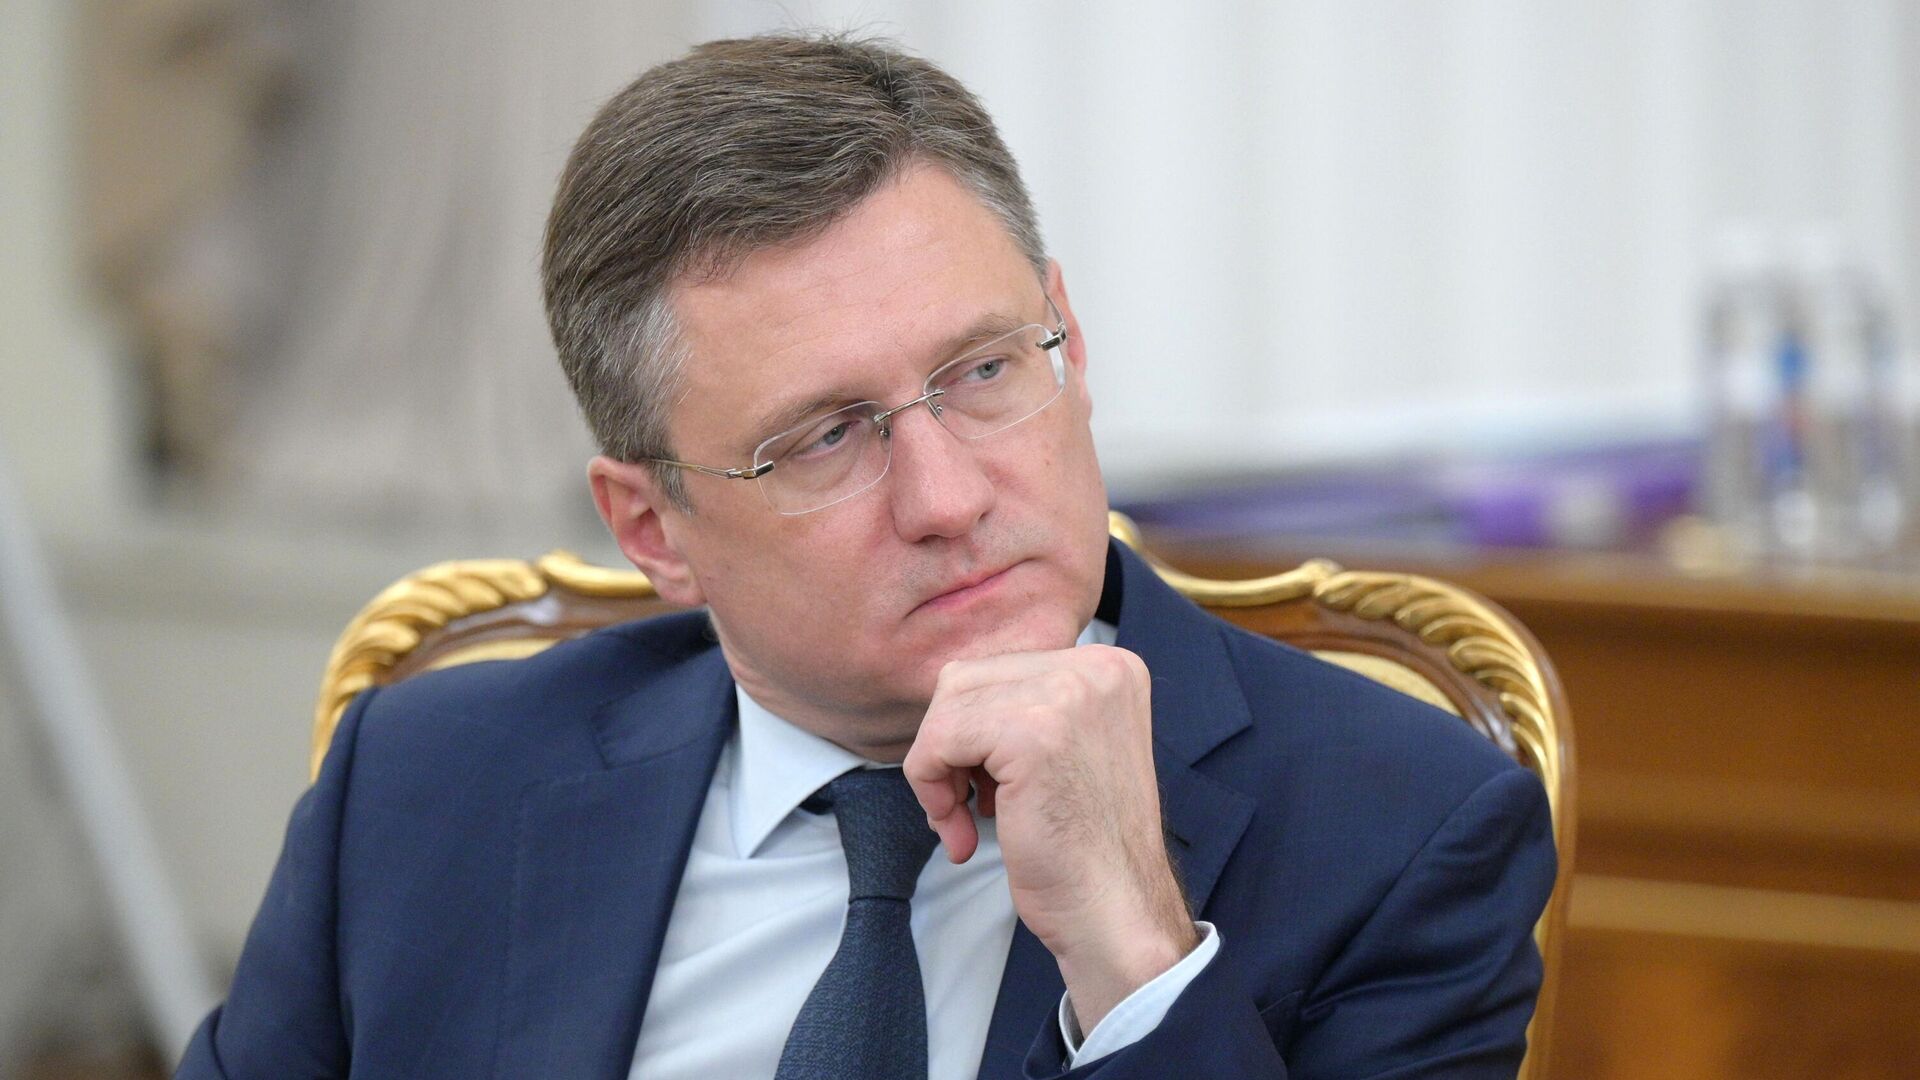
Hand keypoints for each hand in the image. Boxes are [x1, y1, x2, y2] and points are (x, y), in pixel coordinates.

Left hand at [902, 645, 1198, 1031]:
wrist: (1117, 913)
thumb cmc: (1085, 848)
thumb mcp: (1068, 749)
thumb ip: (1024, 708)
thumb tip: (949, 695)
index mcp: (1110, 667)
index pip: (997, 670)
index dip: (972, 733)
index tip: (988, 789)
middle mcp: (1096, 668)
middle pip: (965, 680)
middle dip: (949, 746)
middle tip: (966, 807)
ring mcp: (1068, 694)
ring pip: (947, 708)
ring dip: (938, 769)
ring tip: (965, 820)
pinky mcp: (1032, 732)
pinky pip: (938, 741)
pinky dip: (932, 790)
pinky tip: (964, 835)